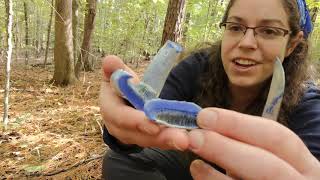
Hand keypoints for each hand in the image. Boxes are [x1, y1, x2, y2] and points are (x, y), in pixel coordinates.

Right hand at [99, 55, 188, 149]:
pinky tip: (187, 139)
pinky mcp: (145, 139)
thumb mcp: (116, 76)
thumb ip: (116, 69)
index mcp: (110, 109)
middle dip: (160, 137)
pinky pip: (158, 141)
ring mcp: (132, 136)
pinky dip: (172, 141)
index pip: (121, 117)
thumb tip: (110, 60)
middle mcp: (119, 128)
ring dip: (169, 141)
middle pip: (139, 135)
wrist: (119, 102)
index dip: (137, 121)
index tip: (155, 125)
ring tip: (186, 140)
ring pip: (151, 141)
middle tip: (181, 138)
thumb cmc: (119, 86)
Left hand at [188, 108, 319, 179]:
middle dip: (225, 149)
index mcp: (303, 164)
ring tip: (194, 163)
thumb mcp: (263, 156)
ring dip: (214, 175)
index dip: (238, 124)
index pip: (277, 137)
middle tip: (193, 137)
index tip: (204, 116)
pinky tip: (200, 174)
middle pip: (267, 166)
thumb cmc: (266, 174)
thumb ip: (240, 142)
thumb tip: (204, 125)